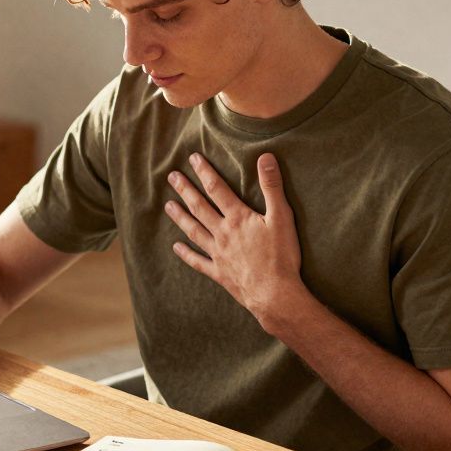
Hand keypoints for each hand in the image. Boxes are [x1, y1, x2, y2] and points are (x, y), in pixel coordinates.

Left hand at [164, 152, 305, 327]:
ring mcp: (218, 254)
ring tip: (168, 205)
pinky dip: (186, 254)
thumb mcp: (282, 217)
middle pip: (200, 207)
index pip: (217, 189)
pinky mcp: (219, 272)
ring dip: (180, 217)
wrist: (275, 294)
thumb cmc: (282, 256)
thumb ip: (272, 187)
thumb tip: (266, 157)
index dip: (204, 172)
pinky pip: (198, 261)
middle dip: (186, 190)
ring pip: (194, 231)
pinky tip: (176, 247)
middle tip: (172, 177)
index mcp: (238, 218)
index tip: (192, 158)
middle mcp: (223, 233)